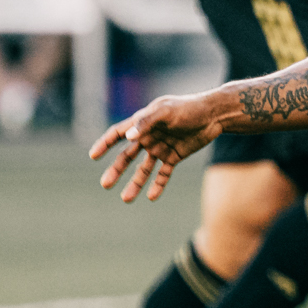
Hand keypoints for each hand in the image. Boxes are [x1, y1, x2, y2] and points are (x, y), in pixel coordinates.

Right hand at [90, 94, 222, 202]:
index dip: (104, 144)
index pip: (117, 134)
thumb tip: (128, 137)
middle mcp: (148, 137)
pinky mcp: (174, 157)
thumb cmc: (189, 108)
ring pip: (143, 169)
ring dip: (135, 183)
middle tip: (105, 185)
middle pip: (127, 156)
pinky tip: (152, 197)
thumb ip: (146, 122)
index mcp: (142, 123)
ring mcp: (160, 148)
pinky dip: (157, 185)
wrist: (214, 115)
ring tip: (127, 199)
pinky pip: (163, 174)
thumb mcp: (166, 112)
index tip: (93, 156)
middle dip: (116, 170)